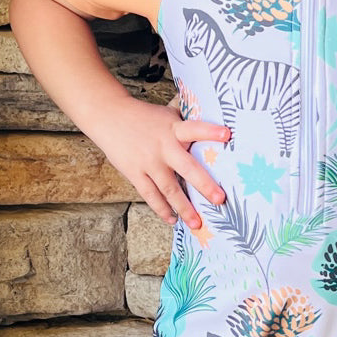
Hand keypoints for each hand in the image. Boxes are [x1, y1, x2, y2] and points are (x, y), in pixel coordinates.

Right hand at [93, 94, 229, 229]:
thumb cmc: (144, 116)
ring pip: (169, 189)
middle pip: (186, 167)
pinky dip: (161, 209)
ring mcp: (148, 162)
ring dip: (184, 208)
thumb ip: (186, 120)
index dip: (210, 131)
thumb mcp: (167, 114)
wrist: (108, 115)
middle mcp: (163, 147)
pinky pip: (150, 195)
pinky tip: (173, 219)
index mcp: (173, 129)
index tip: (227, 134)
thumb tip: (210, 113)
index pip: (194, 129)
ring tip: (197, 223)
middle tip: (220, 199)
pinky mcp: (135, 173)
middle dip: (204, 184)